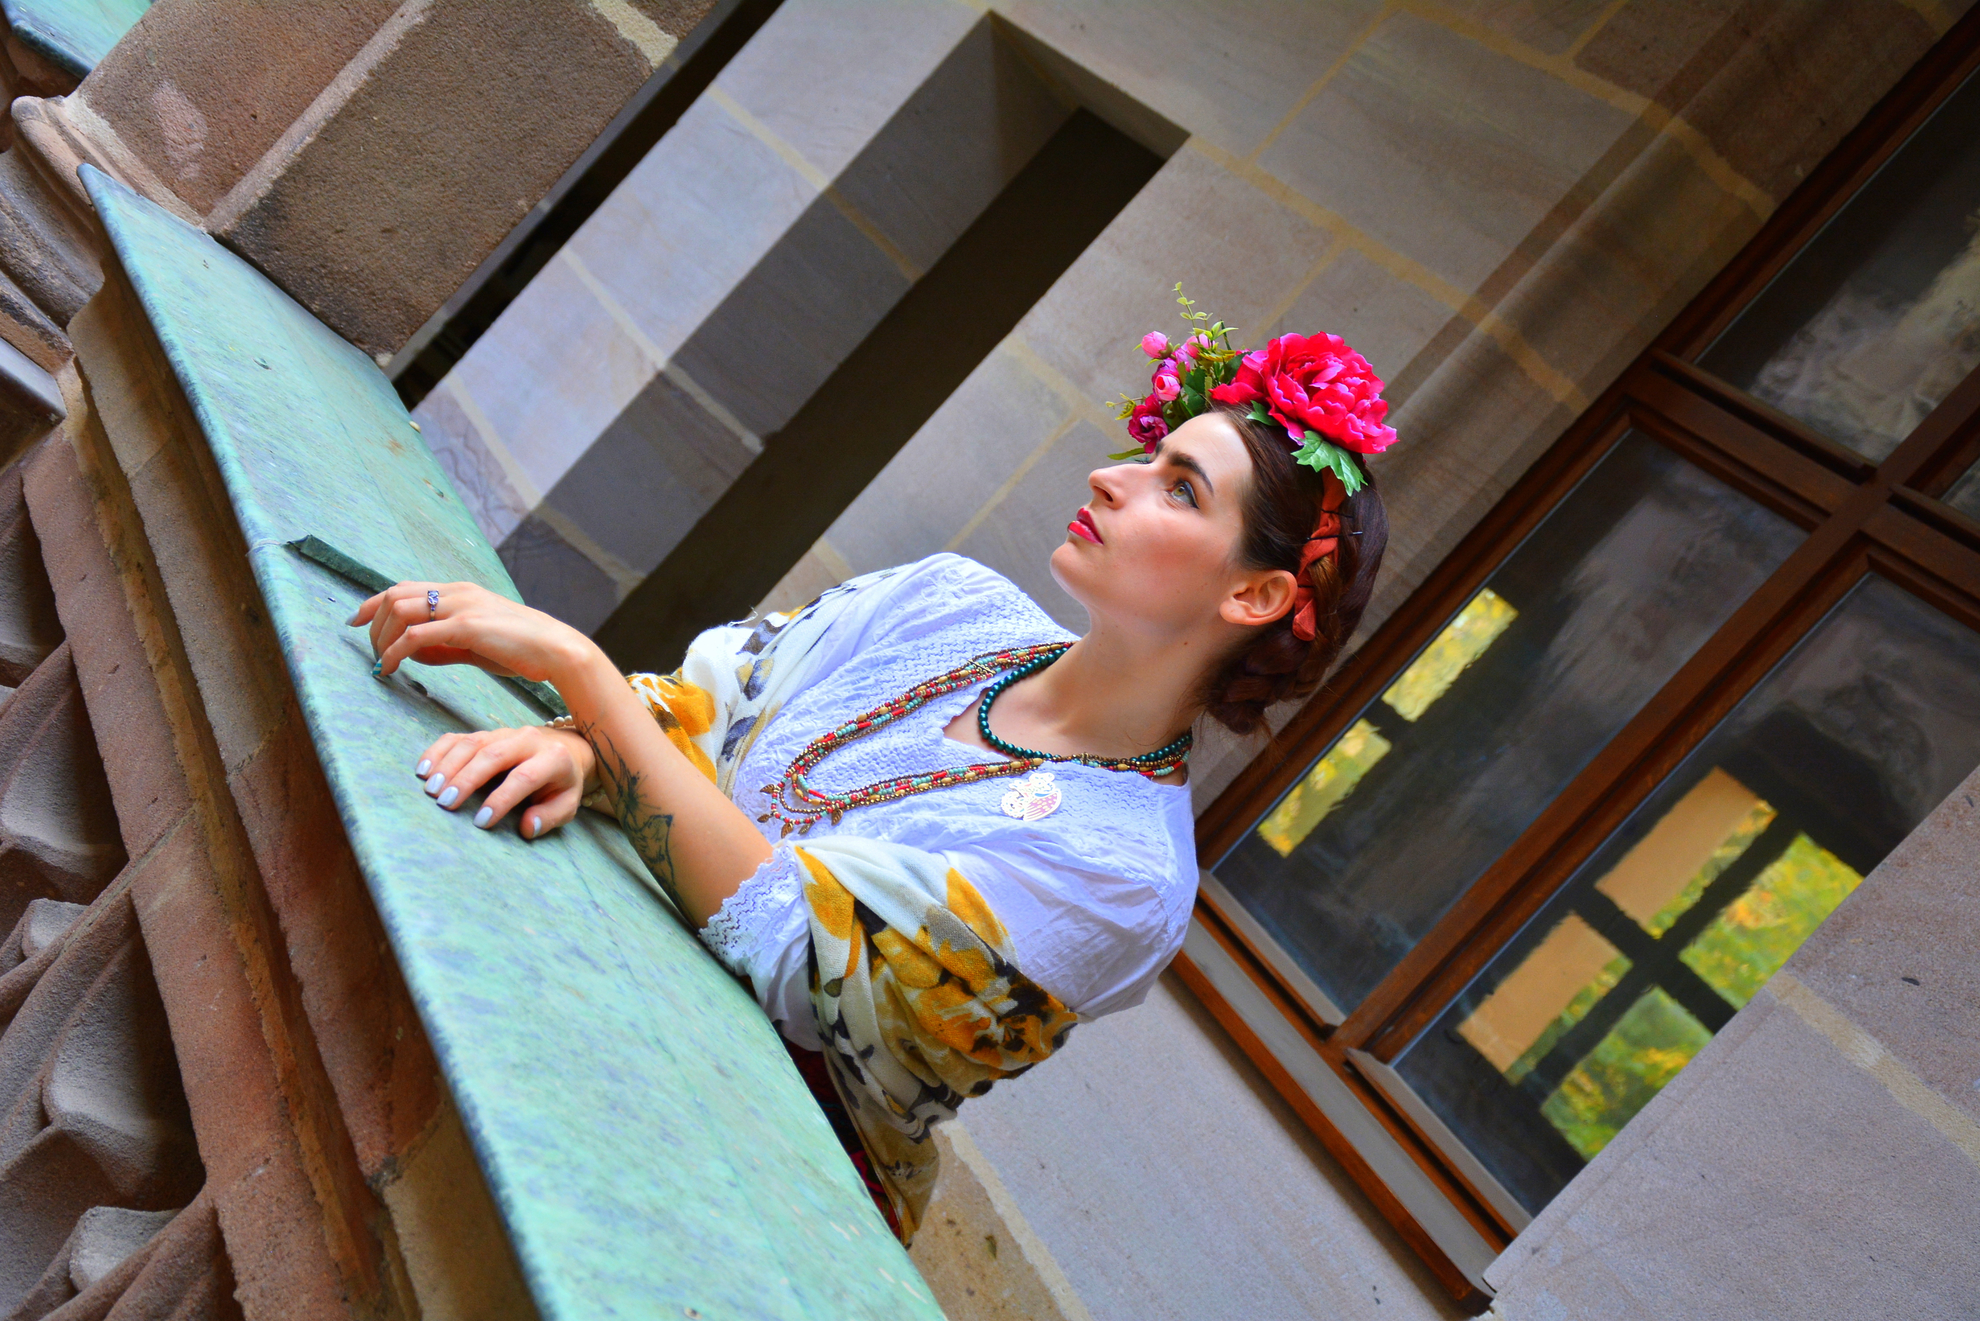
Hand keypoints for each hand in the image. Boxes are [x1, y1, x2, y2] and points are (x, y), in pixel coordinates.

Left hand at [350, 581, 590, 682]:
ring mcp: (462, 607)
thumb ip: (444, 646)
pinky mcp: (466, 626)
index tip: (356, 621)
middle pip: (395, 595)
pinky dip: (394, 653)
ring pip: (400, 611)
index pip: (405, 587)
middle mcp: (458, 592)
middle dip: (373, 623)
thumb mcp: (477, 644)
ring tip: (381, 662)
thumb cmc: (521, 650)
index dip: (374, 602)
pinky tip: (390, 668)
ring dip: (381, 638)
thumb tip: (412, 653)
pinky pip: (415, 637)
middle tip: (371, 652)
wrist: (556, 651)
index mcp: (461, 592)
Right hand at [414, 724, 596, 838]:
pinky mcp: (485, 733)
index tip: (481, 821)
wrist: (565, 749)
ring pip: (473, 743)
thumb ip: (551, 816)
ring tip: (431, 790)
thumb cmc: (561, 784)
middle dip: (467, 779)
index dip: (502, 799)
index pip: (524, 777)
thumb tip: (527, 827)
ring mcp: (504, 733)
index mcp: (553, 758)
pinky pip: (458, 737)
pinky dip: (438, 751)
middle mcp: (527, 740)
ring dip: (449, 765)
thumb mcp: (567, 803)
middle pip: (493, 754)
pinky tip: (423, 770)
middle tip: (446, 802)